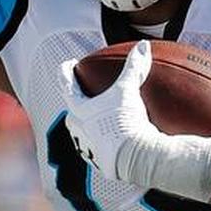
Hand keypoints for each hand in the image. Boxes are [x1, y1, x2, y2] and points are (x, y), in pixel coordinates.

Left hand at [58, 40, 210, 200]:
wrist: (134, 159)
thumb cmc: (125, 121)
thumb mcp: (128, 91)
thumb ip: (134, 67)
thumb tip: (143, 45)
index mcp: (79, 110)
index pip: (67, 86)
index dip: (66, 72)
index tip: (68, 64)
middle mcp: (78, 130)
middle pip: (73, 113)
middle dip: (77, 104)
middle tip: (84, 95)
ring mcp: (88, 149)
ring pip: (83, 135)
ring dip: (89, 127)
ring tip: (99, 122)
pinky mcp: (102, 164)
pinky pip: (100, 152)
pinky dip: (106, 145)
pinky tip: (115, 144)